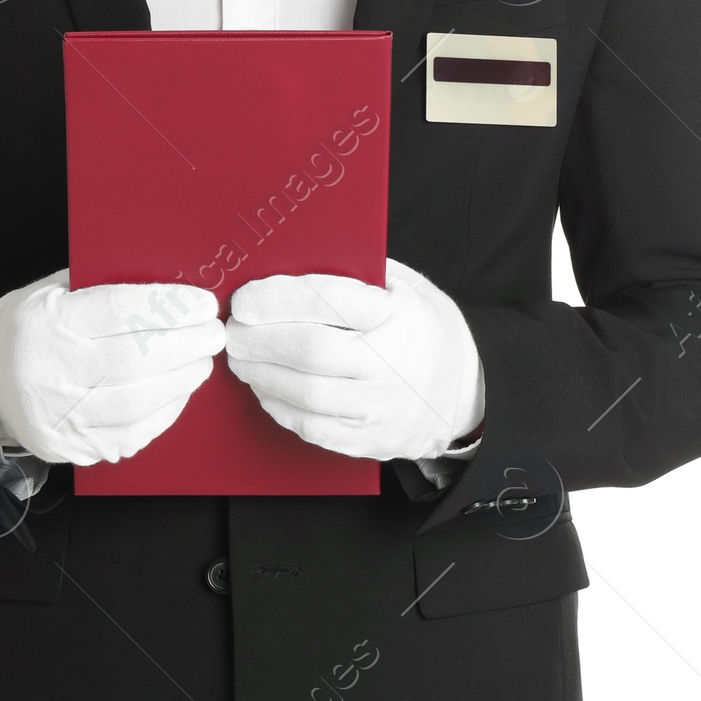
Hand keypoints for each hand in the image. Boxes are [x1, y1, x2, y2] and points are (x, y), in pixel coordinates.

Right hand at [0, 272, 224, 465]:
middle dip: (187, 344)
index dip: (170, 307)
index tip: (202, 303)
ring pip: (138, 401)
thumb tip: (172, 284)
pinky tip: (180, 390)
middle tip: (214, 333)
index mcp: (47, 323)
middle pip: (136, 359)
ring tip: (202, 360)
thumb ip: (103, 286)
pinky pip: (134, 433)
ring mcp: (63, 416)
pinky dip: (166, 411)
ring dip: (182, 379)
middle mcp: (52, 371)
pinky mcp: (75, 447)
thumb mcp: (54, 294)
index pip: (120, 312)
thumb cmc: (36, 332)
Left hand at [225, 258, 483, 462]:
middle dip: (260, 341)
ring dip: (262, 376)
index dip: (279, 299)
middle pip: (310, 352)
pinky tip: (266, 389)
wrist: (466, 390)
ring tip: (242, 359)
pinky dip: (281, 408)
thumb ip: (358, 272)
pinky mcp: (370, 440)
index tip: (245, 299)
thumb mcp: (406, 286)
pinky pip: (313, 428)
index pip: (330, 301)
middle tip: (233, 333)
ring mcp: (380, 407)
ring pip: (306, 394)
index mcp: (397, 316)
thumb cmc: (424, 329)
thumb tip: (290, 260)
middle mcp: (391, 364)